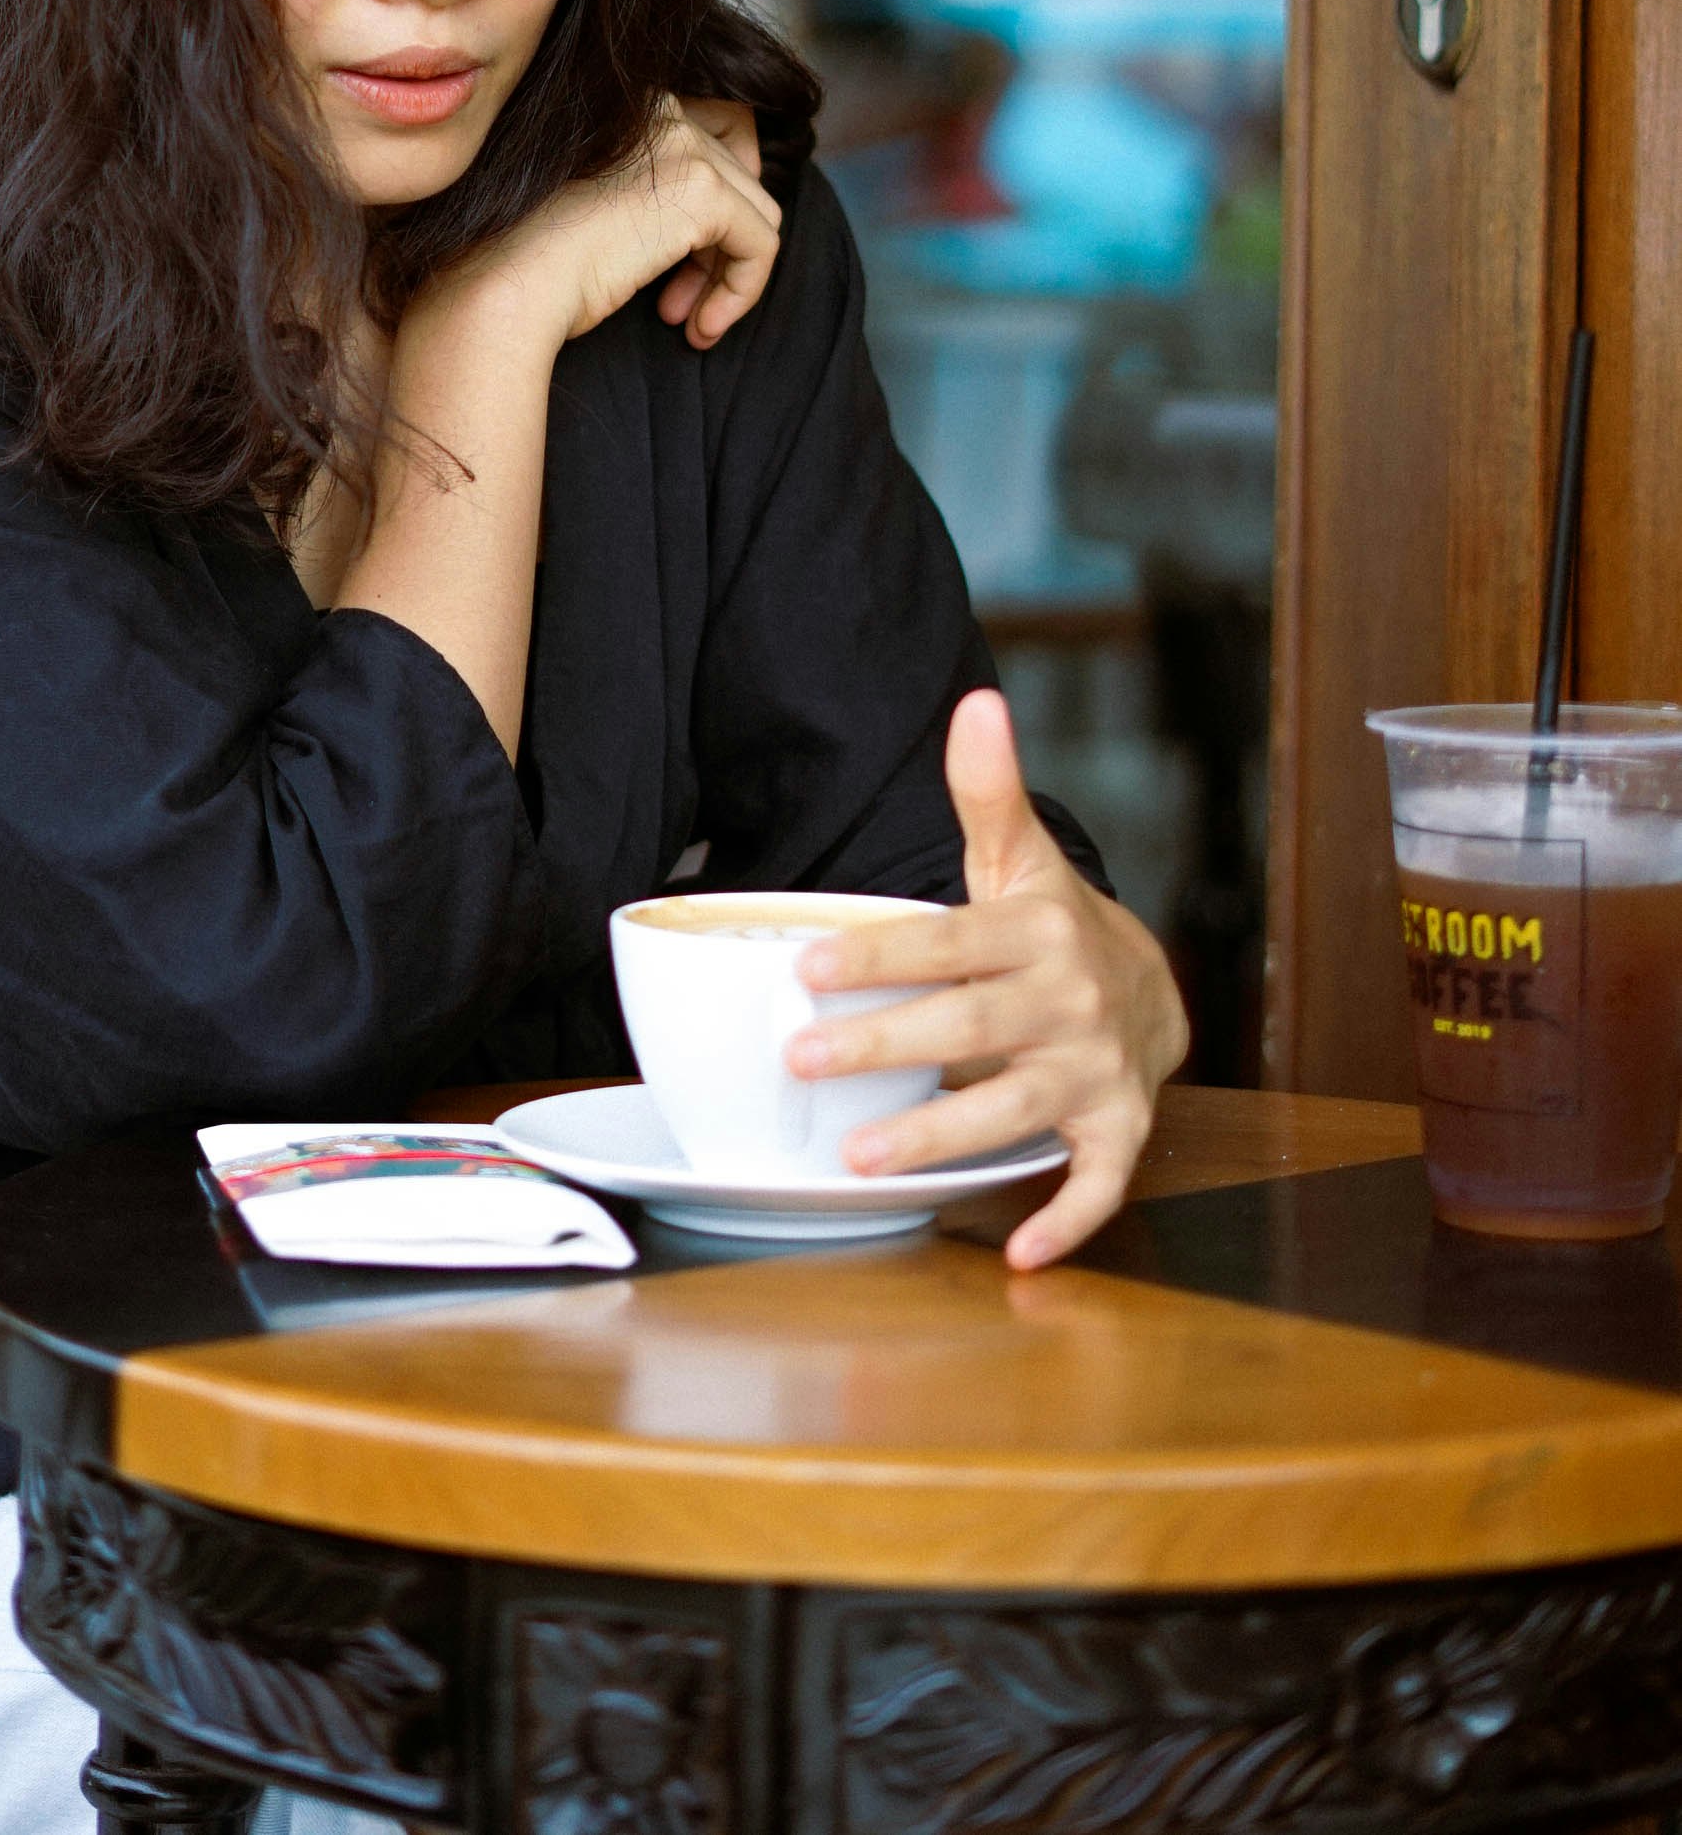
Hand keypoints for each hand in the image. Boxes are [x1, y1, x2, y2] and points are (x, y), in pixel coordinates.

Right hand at [462, 95, 780, 354]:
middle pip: (739, 176)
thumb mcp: (600, 206)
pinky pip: (762, 245)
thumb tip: (721, 222)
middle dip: (717, 247)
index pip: (714, 133)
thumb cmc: (531, 261)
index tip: (692, 257)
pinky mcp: (702, 189)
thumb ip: (653, 190)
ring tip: (690, 317)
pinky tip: (700, 327)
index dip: (718, 201)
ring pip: (757, 213)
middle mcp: (658, 106)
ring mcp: (681, 143)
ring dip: (729, 274)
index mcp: (628, 102)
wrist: (503, 282)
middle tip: (680, 300)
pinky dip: (742, 291)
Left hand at [785, 688, 1188, 1266]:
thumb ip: (989, 788)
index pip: (947, 941)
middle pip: (968, 1028)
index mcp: (1036, 932)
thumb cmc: (1053, 925)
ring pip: (1013, 1109)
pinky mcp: (1119, 1130)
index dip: (878, 954)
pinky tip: (1017, 1250)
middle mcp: (1070, 1002)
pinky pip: (1098, 1181)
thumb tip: (974, 699)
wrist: (1152, 988)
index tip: (806, 967)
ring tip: (857, 1153)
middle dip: (883, 1044)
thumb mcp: (1021, 855)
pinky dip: (1065, 1217)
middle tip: (798, 1058)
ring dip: (940, 1136)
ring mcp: (1097, 1073)